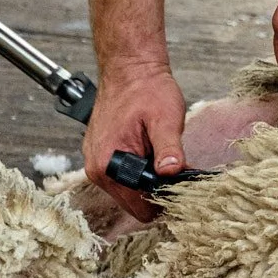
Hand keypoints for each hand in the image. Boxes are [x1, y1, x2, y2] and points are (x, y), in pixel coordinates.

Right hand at [83, 67, 186, 222]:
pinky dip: (139, 170)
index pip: (141, 208)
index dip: (165, 198)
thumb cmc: (146, 89)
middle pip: (134, 203)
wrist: (129, 68)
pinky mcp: (101, 156)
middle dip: (156, 189)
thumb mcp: (166, 118)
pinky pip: (123, 177)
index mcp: (109, 164)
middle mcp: (97, 169)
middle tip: (173, 164)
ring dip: (148, 179)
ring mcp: (96, 163)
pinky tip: (149, 150)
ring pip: (129, 191)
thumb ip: (169, 147)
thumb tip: (172, 172)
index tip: (180, 182)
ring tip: (160, 153)